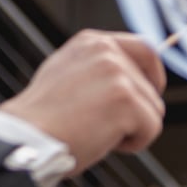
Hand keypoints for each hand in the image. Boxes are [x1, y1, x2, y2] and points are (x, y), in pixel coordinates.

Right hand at [4, 30, 164, 169]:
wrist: (31, 134)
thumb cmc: (48, 117)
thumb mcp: (72, 75)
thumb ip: (100, 71)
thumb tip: (131, 79)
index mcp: (93, 42)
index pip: (146, 50)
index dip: (155, 76)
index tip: (153, 94)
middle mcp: (107, 51)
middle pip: (152, 91)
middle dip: (136, 115)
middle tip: (102, 123)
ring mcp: (116, 73)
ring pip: (154, 112)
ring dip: (133, 130)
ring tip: (98, 130)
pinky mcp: (125, 98)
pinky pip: (152, 129)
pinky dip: (134, 144)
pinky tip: (104, 139)